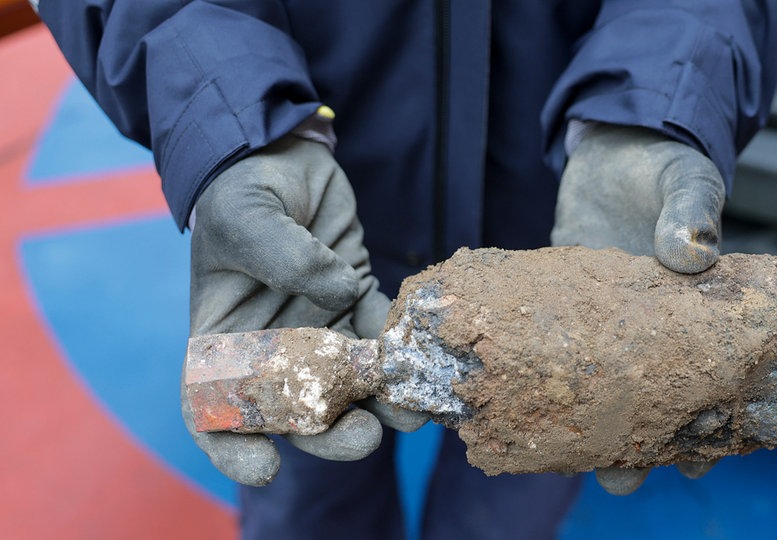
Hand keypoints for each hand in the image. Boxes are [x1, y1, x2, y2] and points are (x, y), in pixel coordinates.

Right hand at [183, 135, 425, 486]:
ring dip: (382, 405)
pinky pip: (382, 338)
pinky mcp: (358, 303)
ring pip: (349, 386)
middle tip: (365, 436)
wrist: (282, 153)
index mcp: (224, 339)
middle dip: (332, 435)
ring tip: (414, 410)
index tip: (265, 467)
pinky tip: (427, 359)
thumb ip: (282, 255)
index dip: (234, 450)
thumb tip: (338, 293)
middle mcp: (272, 347)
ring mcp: (318, 329)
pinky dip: (404, 354)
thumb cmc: (245, 187)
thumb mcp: (245, 214)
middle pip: (297, 412)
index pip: (214, 411)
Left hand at [552, 123, 724, 493]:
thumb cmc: (664, 167)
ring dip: (574, 424)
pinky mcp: (553, 303)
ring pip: (586, 389)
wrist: (613, 143)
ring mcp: (594, 324)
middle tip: (618, 475)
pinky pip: (539, 346)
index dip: (701, 431)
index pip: (702, 385)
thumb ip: (691, 212)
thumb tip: (690, 253)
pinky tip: (505, 400)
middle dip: (632, 447)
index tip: (692, 463)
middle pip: (641, 403)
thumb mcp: (688, 181)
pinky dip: (525, 372)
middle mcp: (640, 333)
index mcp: (688, 318)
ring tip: (554, 456)